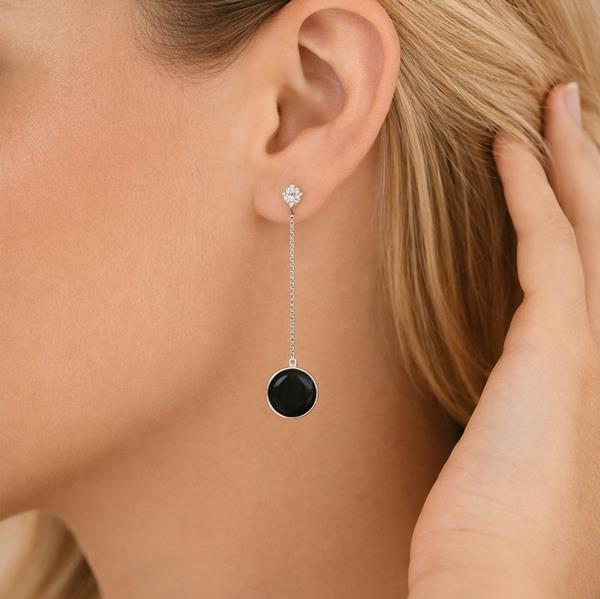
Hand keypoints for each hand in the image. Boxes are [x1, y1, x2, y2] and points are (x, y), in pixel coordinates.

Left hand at [408, 82, 599, 598]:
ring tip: (552, 105)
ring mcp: (591, 345)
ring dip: (569, 158)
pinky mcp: (557, 347)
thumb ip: (518, 401)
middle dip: (587, 160)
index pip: (586, 266)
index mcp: (589, 370)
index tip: (547, 161)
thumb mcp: (516, 449)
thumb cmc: (503, 530)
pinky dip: (529, 192)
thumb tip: (504, 383)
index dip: (571, 206)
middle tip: (568, 103)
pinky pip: (546, 246)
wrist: (504, 584)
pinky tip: (507, 150)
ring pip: (586, 225)